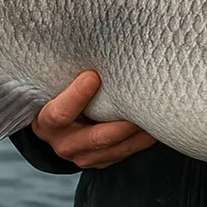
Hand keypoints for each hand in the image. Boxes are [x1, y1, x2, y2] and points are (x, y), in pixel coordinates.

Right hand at [31, 71, 156, 168]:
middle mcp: (65, 144)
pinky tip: (156, 126)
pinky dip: (142, 139)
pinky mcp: (101, 161)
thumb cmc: (58, 97)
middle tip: (142, 104)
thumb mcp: (55, 88)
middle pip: (97, 137)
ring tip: (158, 116)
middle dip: (122, 123)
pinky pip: (125, 152)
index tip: (93, 75)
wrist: (55, 128)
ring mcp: (84, 156)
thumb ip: (68, 75)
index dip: (76, 96)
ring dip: (139, 134)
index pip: (60, 113)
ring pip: (117, 148)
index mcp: (48, 123)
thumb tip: (95, 44)